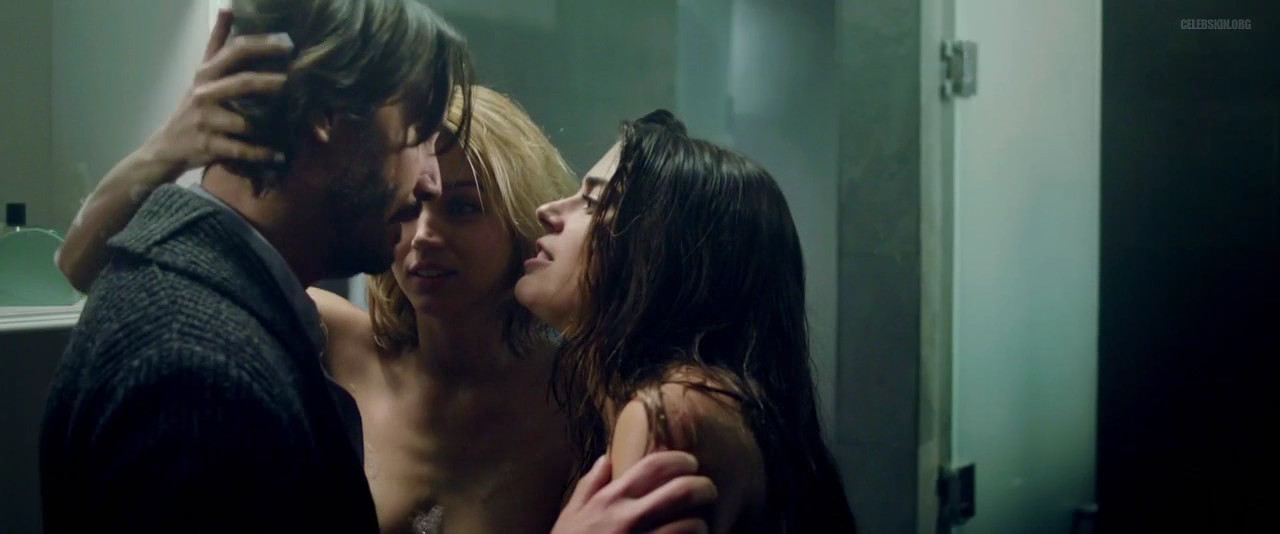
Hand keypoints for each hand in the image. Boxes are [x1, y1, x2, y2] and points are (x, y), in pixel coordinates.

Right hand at [137, 8, 290, 178]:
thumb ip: (217, 43)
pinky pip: (241, 149)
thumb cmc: (194, 104)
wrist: (167, 145)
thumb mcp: (202, 72)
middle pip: (242, 83)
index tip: (288, 43)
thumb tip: (228, 8)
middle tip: (293, 81)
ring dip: (269, 124)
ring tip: (294, 122)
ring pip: (243, 120)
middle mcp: (204, 93)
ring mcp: (206, 120)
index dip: (262, 45)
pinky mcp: (209, 145)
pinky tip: (279, 153)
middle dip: (270, 82)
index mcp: (207, 73)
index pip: (235, 51)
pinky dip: (261, 152)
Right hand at [552, 451, 716, 533]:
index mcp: (610, 500)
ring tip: (698, 525)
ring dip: (701, 524)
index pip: (654, 466)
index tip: (689, 463)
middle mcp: (629, 520)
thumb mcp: (570, 517)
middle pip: (682, 492)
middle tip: (707, 491)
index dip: (679, 459)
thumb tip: (607, 458)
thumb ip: (589, 486)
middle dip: (703, 487)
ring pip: (691, 526)